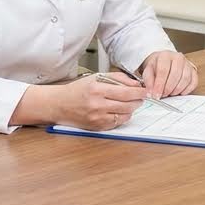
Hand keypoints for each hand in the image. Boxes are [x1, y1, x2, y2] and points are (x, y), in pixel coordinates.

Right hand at [14, 74, 145, 130]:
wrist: (59, 105)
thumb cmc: (77, 90)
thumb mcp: (96, 78)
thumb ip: (117, 78)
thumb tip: (136, 83)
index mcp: (97, 90)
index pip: (125, 92)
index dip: (139, 92)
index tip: (145, 90)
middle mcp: (97, 105)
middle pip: (127, 104)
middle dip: (138, 100)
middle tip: (141, 97)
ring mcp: (97, 118)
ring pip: (124, 115)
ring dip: (131, 109)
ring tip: (131, 103)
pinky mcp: (97, 127)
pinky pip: (117, 123)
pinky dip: (122, 117)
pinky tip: (120, 111)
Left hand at [139, 50, 198, 97]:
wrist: (164, 62)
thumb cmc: (156, 67)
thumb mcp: (148, 71)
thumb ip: (148, 81)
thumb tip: (150, 93)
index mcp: (165, 55)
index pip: (163, 70)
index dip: (159, 84)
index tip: (156, 95)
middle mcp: (178, 57)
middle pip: (175, 75)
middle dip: (168, 88)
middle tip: (163, 95)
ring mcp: (187, 64)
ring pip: (185, 79)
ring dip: (176, 90)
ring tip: (169, 93)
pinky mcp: (193, 71)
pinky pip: (193, 82)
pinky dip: (186, 90)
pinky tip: (179, 92)